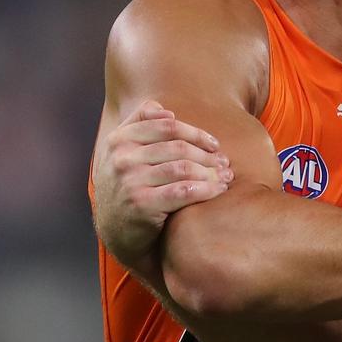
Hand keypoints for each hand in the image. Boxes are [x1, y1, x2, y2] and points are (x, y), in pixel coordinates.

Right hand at [91, 100, 232, 276]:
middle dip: (207, 155)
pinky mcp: (141, 204)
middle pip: (178, 147)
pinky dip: (206, 189)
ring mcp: (129, 181)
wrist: (116, 230)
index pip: (167, 126)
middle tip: (225, 163)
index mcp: (118, 139)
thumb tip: (166, 111)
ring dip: (210, 172)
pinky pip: (183, 191)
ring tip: (225, 177)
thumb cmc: (130, 185)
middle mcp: (121, 158)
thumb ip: (141, 124)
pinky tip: (218, 190)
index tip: (214, 144)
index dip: (196, 133)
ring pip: (183, 168)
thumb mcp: (125, 152)